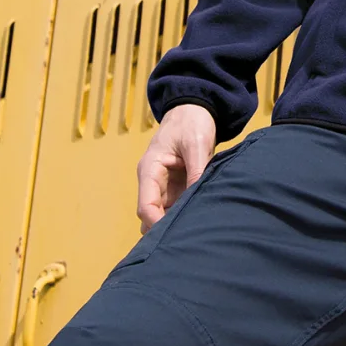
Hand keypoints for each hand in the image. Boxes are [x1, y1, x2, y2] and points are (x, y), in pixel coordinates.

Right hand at [136, 103, 215, 233]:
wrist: (195, 109)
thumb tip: (196, 198)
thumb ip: (196, 171)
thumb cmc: (191, 122)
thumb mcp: (196, 144)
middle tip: (188, 237)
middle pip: (152, 215)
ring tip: (195, 230)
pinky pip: (176, 207)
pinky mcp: (177, 186)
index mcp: (150, 169)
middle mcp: (153, 181)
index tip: (175, 234)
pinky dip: (184, 213)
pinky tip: (199, 220)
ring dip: (175, 222)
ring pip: (163, 214)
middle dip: (165, 227)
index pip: (145, 206)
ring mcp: (165, 185)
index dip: (157, 223)